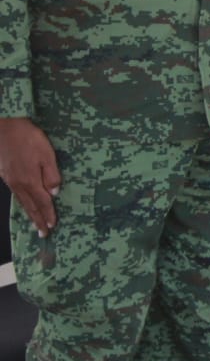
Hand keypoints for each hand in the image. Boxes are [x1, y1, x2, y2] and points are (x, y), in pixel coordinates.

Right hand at [0, 117, 60, 235]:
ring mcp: (10, 180)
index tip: (52, 226)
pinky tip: (24, 204)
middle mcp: (19, 184)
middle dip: (38, 220)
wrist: (4, 126)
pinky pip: (16, 194)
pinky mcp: (5, 174)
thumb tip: (54, 193)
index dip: (48, 214)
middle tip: (43, 233)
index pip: (43, 202)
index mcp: (30, 181)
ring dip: (29, 213)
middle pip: (30, 206)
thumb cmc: (28, 138)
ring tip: (34, 223)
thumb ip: (51, 175)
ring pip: (22, 201)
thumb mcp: (46, 154)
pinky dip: (21, 203)